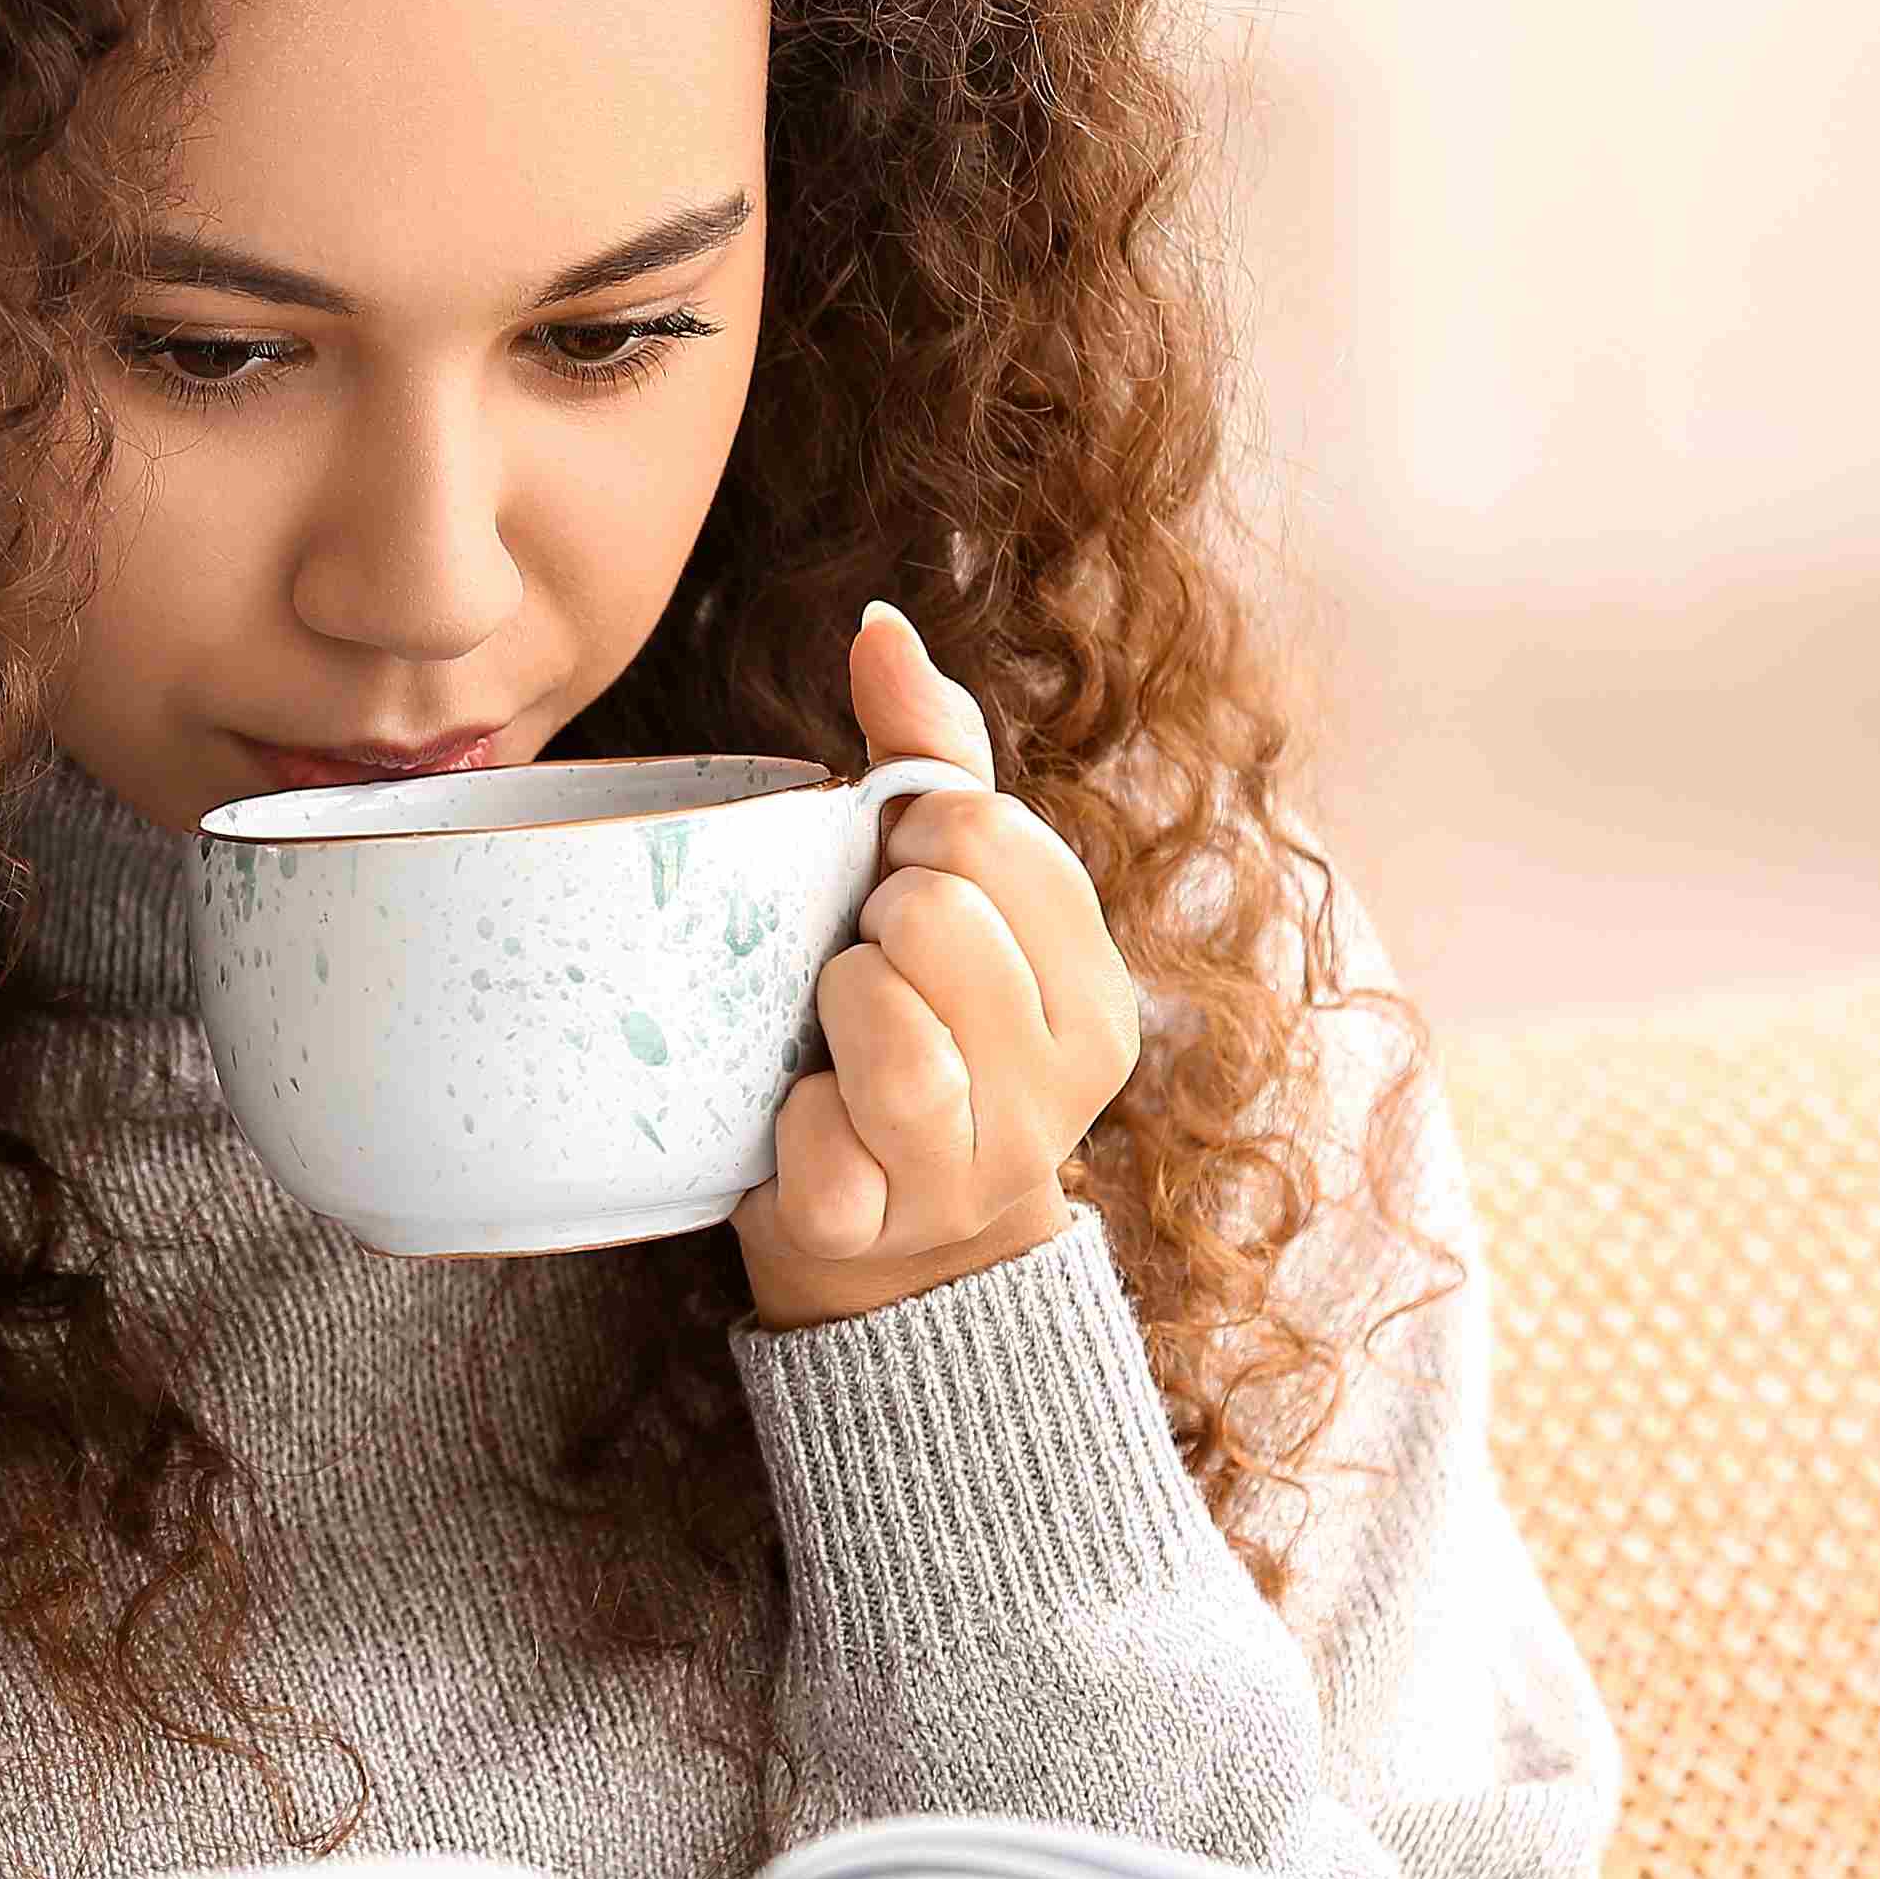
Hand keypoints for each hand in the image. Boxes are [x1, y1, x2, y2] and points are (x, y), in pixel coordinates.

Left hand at [731, 602, 1146, 1330]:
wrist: (888, 1256)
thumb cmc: (912, 1036)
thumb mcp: (941, 901)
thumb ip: (926, 759)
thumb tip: (880, 623)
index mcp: (1096, 991)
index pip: (983, 831)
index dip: (907, 842)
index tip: (895, 895)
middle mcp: (1063, 1085)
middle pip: (932, 915)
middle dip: (869, 927)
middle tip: (863, 977)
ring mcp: (976, 1168)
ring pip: (885, 1021)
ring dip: (829, 1011)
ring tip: (834, 1043)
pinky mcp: (875, 1228)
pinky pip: (813, 1130)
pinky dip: (783, 1117)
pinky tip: (804, 1125)